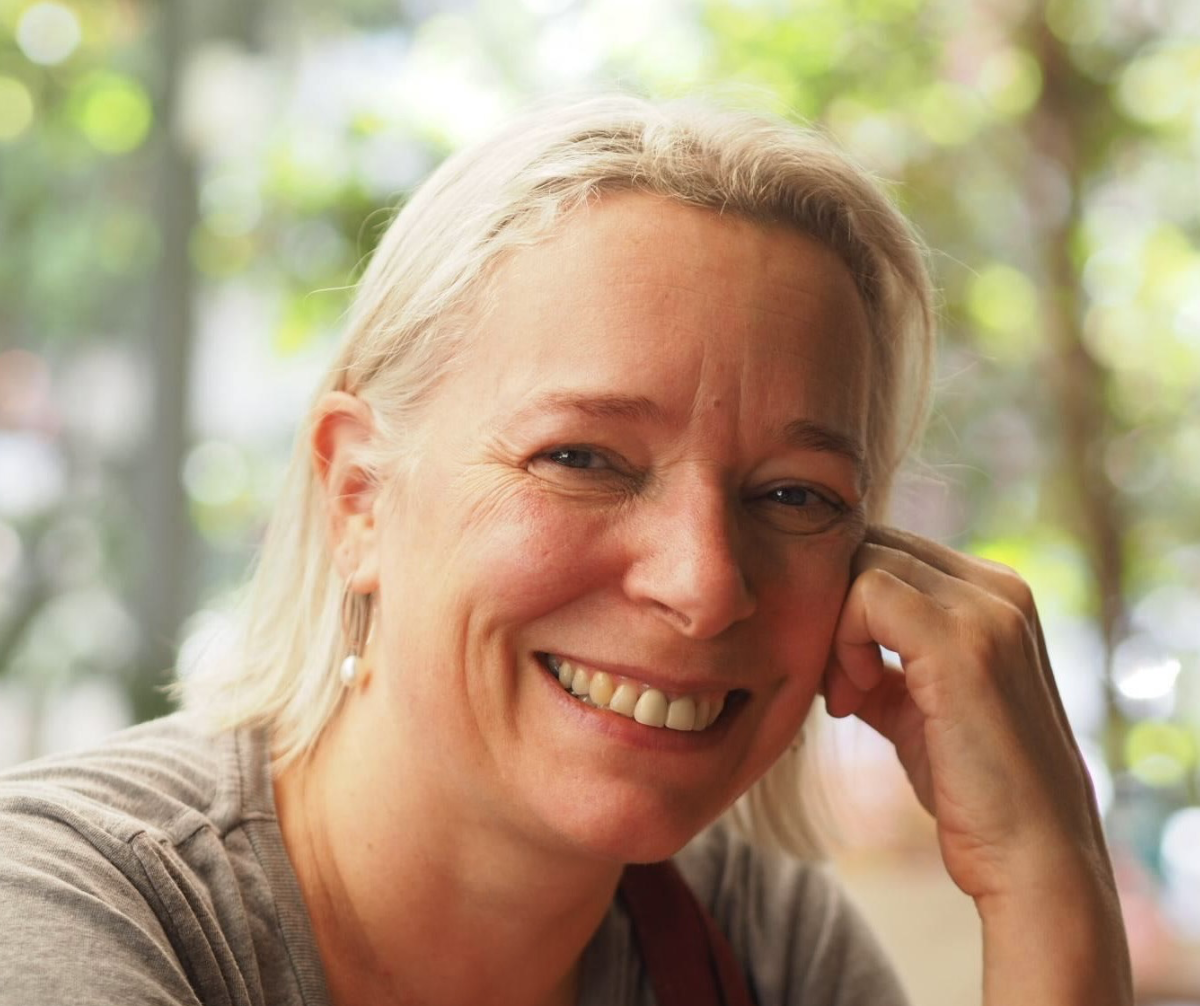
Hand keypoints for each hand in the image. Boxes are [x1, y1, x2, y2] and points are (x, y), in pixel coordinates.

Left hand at [822, 526, 1130, 1001]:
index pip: (887, 549)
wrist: (1028, 855)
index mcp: (993, 594)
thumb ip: (876, 663)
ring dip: (833, 626)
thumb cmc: (971, 786)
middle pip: (870, 545)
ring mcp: (986, 608)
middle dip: (832, 606)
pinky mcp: (962, 640)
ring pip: (864, 561)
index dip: (843, 600)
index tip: (840, 672)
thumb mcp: (914, 706)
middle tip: (835, 684)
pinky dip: (842, 640)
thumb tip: (819, 639)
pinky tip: (849, 697)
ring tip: (844, 694)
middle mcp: (998, 586)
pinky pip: (866, 593)